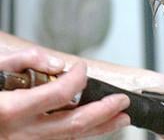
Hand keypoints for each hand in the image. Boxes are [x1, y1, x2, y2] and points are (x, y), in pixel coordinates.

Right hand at [0, 48, 130, 139]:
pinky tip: (93, 127)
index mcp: (9, 111)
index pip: (61, 93)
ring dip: (98, 128)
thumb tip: (56, 63)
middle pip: (73, 125)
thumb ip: (22, 61)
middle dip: (103, 112)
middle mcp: (19, 133)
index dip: (78, 78)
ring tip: (120, 118)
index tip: (82, 68)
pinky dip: (79, 135)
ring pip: (69, 139)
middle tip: (123, 102)